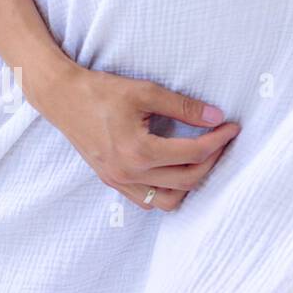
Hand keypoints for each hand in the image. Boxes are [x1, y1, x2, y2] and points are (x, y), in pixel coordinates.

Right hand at [26, 61, 240, 211]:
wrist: (61, 98)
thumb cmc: (100, 91)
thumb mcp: (145, 92)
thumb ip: (184, 107)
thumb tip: (216, 117)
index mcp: (138, 151)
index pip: (193, 154)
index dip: (218, 140)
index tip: (231, 126)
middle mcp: (129, 173)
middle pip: (187, 180)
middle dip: (212, 160)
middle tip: (221, 140)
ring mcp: (118, 181)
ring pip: (168, 201)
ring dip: (190, 184)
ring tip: (200, 160)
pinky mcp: (111, 181)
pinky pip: (147, 201)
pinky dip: (166, 191)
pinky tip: (173, 171)